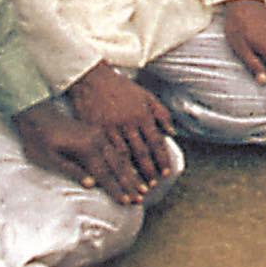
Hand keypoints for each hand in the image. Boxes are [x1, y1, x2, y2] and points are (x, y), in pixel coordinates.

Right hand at [58, 59, 177, 196]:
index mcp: (142, 114)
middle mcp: (128, 123)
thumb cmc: (121, 88)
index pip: (156, 142)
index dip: (162, 159)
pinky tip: (116, 177)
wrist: (93, 78)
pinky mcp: (95, 131)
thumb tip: (172, 132)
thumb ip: (161, 113)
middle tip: (153, 186)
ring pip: (124, 157)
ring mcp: (111, 128)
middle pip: (141, 153)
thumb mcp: (145, 95)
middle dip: (149, 171)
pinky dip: (113, 166)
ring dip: (132, 174)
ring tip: (137, 188)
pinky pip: (106, 153)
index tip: (166, 173)